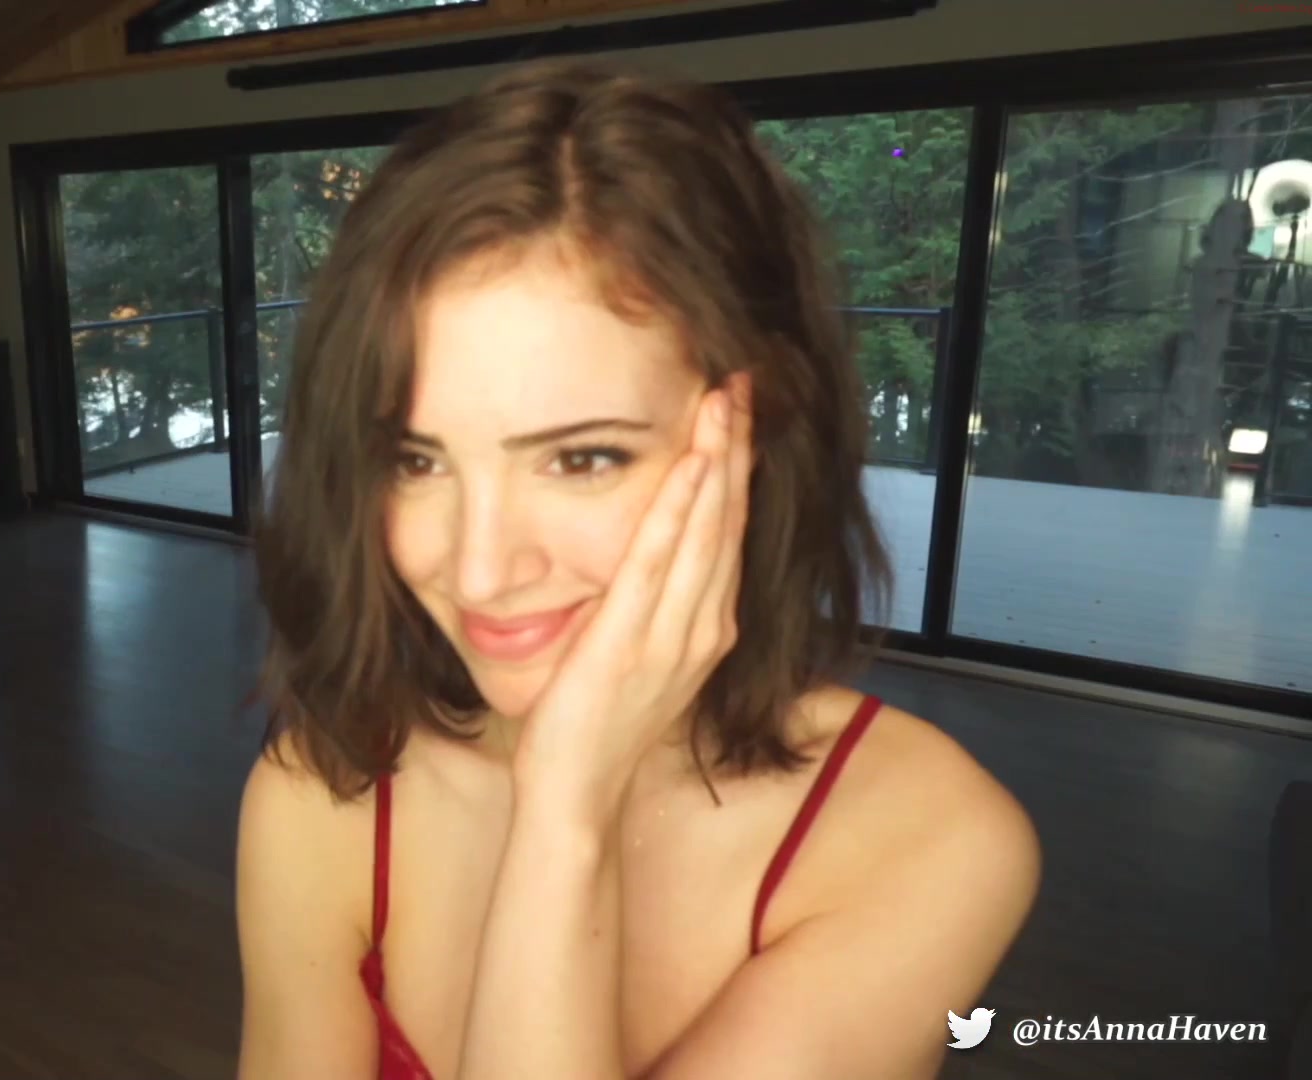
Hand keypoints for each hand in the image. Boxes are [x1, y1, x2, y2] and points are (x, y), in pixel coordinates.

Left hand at [512, 373, 754, 827]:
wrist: (577, 793)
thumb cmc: (597, 726)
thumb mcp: (640, 658)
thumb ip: (652, 610)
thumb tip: (648, 560)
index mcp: (707, 629)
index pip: (729, 532)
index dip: (736, 468)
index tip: (737, 412)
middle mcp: (703, 628)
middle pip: (729, 519)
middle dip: (736, 446)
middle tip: (744, 381)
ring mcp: (672, 635)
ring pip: (705, 531)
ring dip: (716, 460)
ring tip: (725, 401)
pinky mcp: (632, 642)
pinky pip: (658, 563)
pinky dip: (678, 510)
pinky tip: (688, 465)